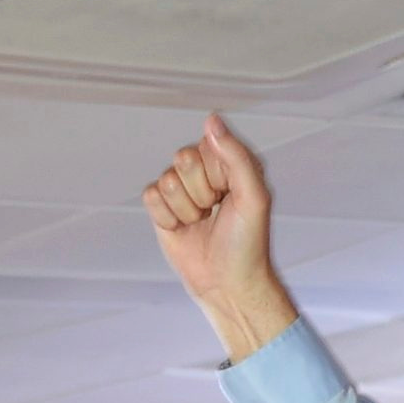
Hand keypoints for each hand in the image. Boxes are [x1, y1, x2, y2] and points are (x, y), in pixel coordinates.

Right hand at [142, 115, 299, 361]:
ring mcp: (181, 190)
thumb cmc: (247, 241)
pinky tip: (183, 229)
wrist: (227, 283)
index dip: (217, 174)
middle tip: (215, 211)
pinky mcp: (161, 208)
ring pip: (166, 179)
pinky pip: (150, 196)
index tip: (231, 196)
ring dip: (185, 208)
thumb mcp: (253, 197)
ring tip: (202, 223)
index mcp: (229, 164)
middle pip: (182, 158)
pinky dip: (167, 217)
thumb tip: (211, 120)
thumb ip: (236, 156)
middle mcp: (204, 173)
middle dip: (200, 191)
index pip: (207, 146)